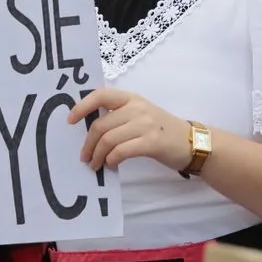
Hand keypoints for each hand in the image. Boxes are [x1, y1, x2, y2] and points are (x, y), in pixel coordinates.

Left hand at [68, 88, 192, 171]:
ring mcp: (146, 124)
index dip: (82, 106)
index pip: (101, 95)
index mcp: (132, 98)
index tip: (70, 120)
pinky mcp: (151, 142)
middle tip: (85, 157)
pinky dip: (111, 161)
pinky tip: (111, 166)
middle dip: (88, 144)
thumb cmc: (163, 130)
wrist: (192, 142)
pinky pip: (121, 151)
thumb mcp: (141, 114)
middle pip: (100, 124)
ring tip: (96, 165)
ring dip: (97, 156)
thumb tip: (91, 131)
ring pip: (108, 139)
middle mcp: (138, 108)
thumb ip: (119, 116)